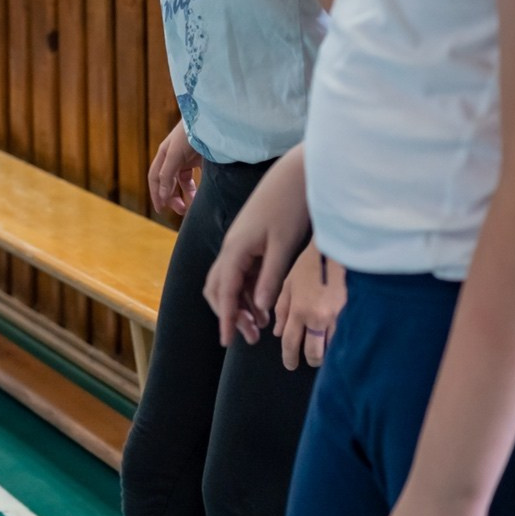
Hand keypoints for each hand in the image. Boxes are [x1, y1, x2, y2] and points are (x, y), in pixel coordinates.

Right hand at [148, 119, 200, 216]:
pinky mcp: (201, 157)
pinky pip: (196, 176)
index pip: (155, 178)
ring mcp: (188, 157)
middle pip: (168, 181)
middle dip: (172, 197)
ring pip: (183, 181)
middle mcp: (174, 156)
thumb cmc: (191, 132)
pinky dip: (197, 187)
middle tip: (182, 211)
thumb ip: (167, 175)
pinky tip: (202, 194)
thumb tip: (162, 197)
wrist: (212, 118)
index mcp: (164, 154)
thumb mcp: (175, 154)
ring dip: (186, 194)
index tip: (161, 210)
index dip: (156, 194)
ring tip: (193, 205)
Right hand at [203, 150, 310, 348]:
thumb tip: (260, 308)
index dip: (226, 317)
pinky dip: (250, 291)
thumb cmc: (291, 206)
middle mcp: (232, 247)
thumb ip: (271, 278)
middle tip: (249, 337)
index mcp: (236, 249)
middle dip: (230, 314)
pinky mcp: (250, 241)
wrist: (296, 174)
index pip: (225, 291)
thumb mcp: (285, 246)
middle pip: (218, 288)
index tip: (228, 341)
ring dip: (241, 304)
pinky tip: (265, 303)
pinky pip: (242, 272)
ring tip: (259, 326)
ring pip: (230, 281)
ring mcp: (240, 244)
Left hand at [273, 241, 345, 369]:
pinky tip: (344, 341)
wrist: (342, 247)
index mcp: (300, 309)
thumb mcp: (290, 280)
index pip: (290, 343)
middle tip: (311, 358)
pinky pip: (349, 338)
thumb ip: (282, 307)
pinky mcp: (357, 314)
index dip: (289, 358)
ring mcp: (340, 318)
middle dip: (311, 359)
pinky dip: (344, 342)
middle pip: (313, 353)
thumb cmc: (314, 260)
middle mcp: (318, 318)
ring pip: (333, 349)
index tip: (290, 365)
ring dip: (329, 353)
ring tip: (328, 349)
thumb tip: (277, 333)